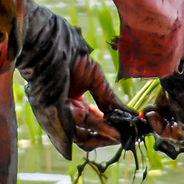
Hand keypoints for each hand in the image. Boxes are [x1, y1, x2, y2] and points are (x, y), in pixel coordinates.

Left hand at [17, 0, 140, 158]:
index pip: (91, 125)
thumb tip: (128, 115)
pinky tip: (112, 129)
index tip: (123, 128)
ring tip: (120, 133)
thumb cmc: (72, 59)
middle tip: (123, 135)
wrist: (55, 46)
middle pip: (86, 136)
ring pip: (82, 137)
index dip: (107, 128)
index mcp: (74, 106)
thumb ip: (109, 99)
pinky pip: (78, 130)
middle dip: (106, 137)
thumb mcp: (96, 80)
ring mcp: (58, 116)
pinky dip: (97, 130)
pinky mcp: (55, 115)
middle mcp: (66, 114)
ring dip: (104, 136)